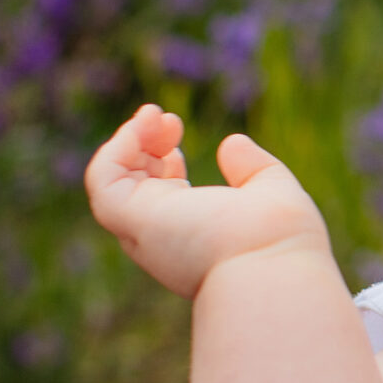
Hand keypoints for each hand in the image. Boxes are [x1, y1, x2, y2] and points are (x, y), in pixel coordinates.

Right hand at [84, 104, 331, 298]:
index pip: (162, 196)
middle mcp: (165, 239)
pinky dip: (116, 147)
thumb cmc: (279, 240)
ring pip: (111, 183)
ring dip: (128, 141)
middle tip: (169, 119)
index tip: (177, 130)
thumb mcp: (271, 192)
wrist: (272, 269)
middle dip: (144, 146)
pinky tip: (145, 124)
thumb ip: (253, 169)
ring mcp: (146, 231)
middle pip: (132, 187)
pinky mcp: (132, 219)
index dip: (163, 160)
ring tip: (154, 113)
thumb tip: (233, 143)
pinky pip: (103, 180)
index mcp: (195, 236)